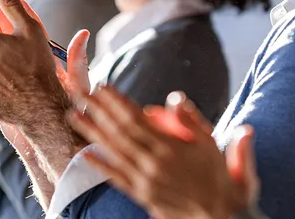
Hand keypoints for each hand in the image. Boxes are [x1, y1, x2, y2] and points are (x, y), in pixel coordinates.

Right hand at [0, 0, 91, 103]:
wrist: (48, 134)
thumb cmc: (66, 110)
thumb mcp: (76, 85)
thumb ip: (78, 62)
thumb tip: (84, 33)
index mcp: (43, 58)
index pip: (29, 27)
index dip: (19, 9)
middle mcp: (25, 62)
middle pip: (7, 32)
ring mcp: (9, 72)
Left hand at [70, 87, 256, 218]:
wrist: (220, 216)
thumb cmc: (219, 176)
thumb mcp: (213, 144)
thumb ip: (194, 120)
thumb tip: (175, 97)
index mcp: (171, 148)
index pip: (136, 120)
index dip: (117, 102)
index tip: (103, 87)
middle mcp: (154, 164)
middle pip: (119, 132)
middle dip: (98, 111)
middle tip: (80, 93)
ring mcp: (146, 181)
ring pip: (114, 152)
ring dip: (92, 132)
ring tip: (74, 115)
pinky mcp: (143, 195)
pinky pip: (117, 178)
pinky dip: (100, 166)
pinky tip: (86, 154)